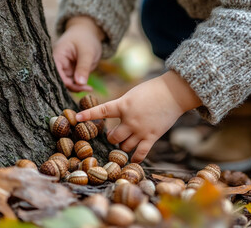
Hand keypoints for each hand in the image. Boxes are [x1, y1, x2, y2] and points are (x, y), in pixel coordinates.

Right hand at [53, 16, 104, 91]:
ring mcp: (64, 69)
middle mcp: (57, 64)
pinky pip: (72, 82)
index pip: (56, 74)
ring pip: (66, 84)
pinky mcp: (70, 72)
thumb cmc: (86, 38)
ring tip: (88, 88)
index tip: (80, 86)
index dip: (66, 83)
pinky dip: (79, 86)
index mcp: (57, 56)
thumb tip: (80, 83)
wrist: (88, 33)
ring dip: (77, 88)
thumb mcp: (87, 52)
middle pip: (60, 81)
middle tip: (87, 89)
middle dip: (72, 87)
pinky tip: (88, 88)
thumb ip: (83, 67)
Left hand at [76, 71, 201, 162]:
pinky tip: (133, 160)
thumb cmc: (153, 90)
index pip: (102, 111)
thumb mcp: (133, 94)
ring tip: (125, 142)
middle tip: (113, 134)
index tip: (77, 118)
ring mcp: (141, 130)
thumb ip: (123, 106)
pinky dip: (135, 158)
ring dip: (122, 146)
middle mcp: (130, 120)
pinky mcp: (152, 137)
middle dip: (111, 138)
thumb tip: (116, 116)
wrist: (173, 93)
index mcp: (123, 105)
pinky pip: (140, 153)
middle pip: (113, 137)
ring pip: (124, 147)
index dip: (89, 115)